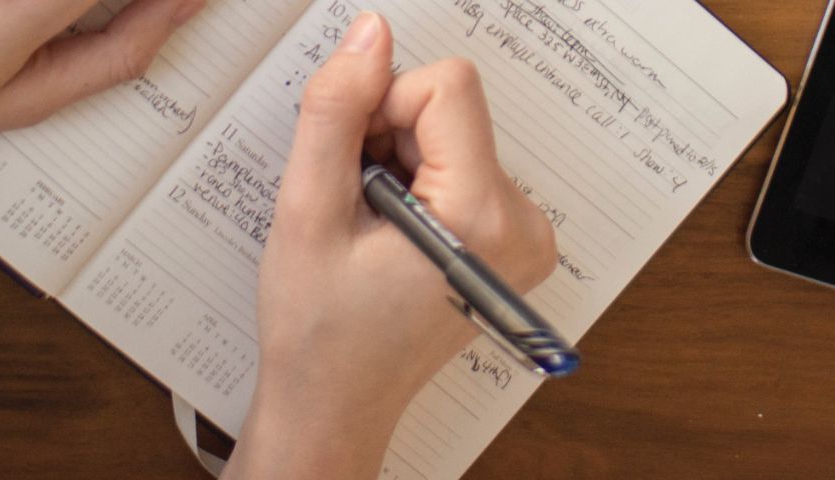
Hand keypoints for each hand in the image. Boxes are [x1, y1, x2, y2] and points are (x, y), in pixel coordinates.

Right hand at [230, 12, 556, 478]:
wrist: (337, 403)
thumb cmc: (319, 329)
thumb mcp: (308, 211)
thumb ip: (336, 112)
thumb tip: (370, 35)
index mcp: (483, 217)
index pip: (447, 88)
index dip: (382, 108)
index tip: (352, 166)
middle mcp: (523, 224)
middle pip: (452, 110)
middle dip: (388, 139)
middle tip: (354, 206)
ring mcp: (525, 235)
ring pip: (453, 134)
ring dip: (399, 162)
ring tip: (370, 229)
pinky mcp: (513, 239)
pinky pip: (463, 165)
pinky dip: (419, 183)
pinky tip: (391, 235)